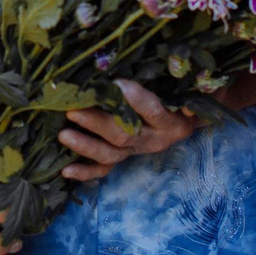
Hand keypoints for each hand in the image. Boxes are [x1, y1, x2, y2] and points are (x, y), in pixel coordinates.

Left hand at [58, 79, 199, 183]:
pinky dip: (86, 171)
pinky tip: (66, 170)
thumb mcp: (192, 87)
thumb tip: (188, 88)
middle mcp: (154, 140)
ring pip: (111, 154)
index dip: (137, 100)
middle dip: (97, 123)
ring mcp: (137, 151)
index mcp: (172, 123)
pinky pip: (105, 169)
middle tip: (73, 110)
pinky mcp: (125, 157)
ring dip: (86, 146)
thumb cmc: (186, 92)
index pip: (155, 113)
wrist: (189, 115)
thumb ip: (189, 84)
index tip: (117, 83)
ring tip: (63, 135)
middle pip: (125, 134)